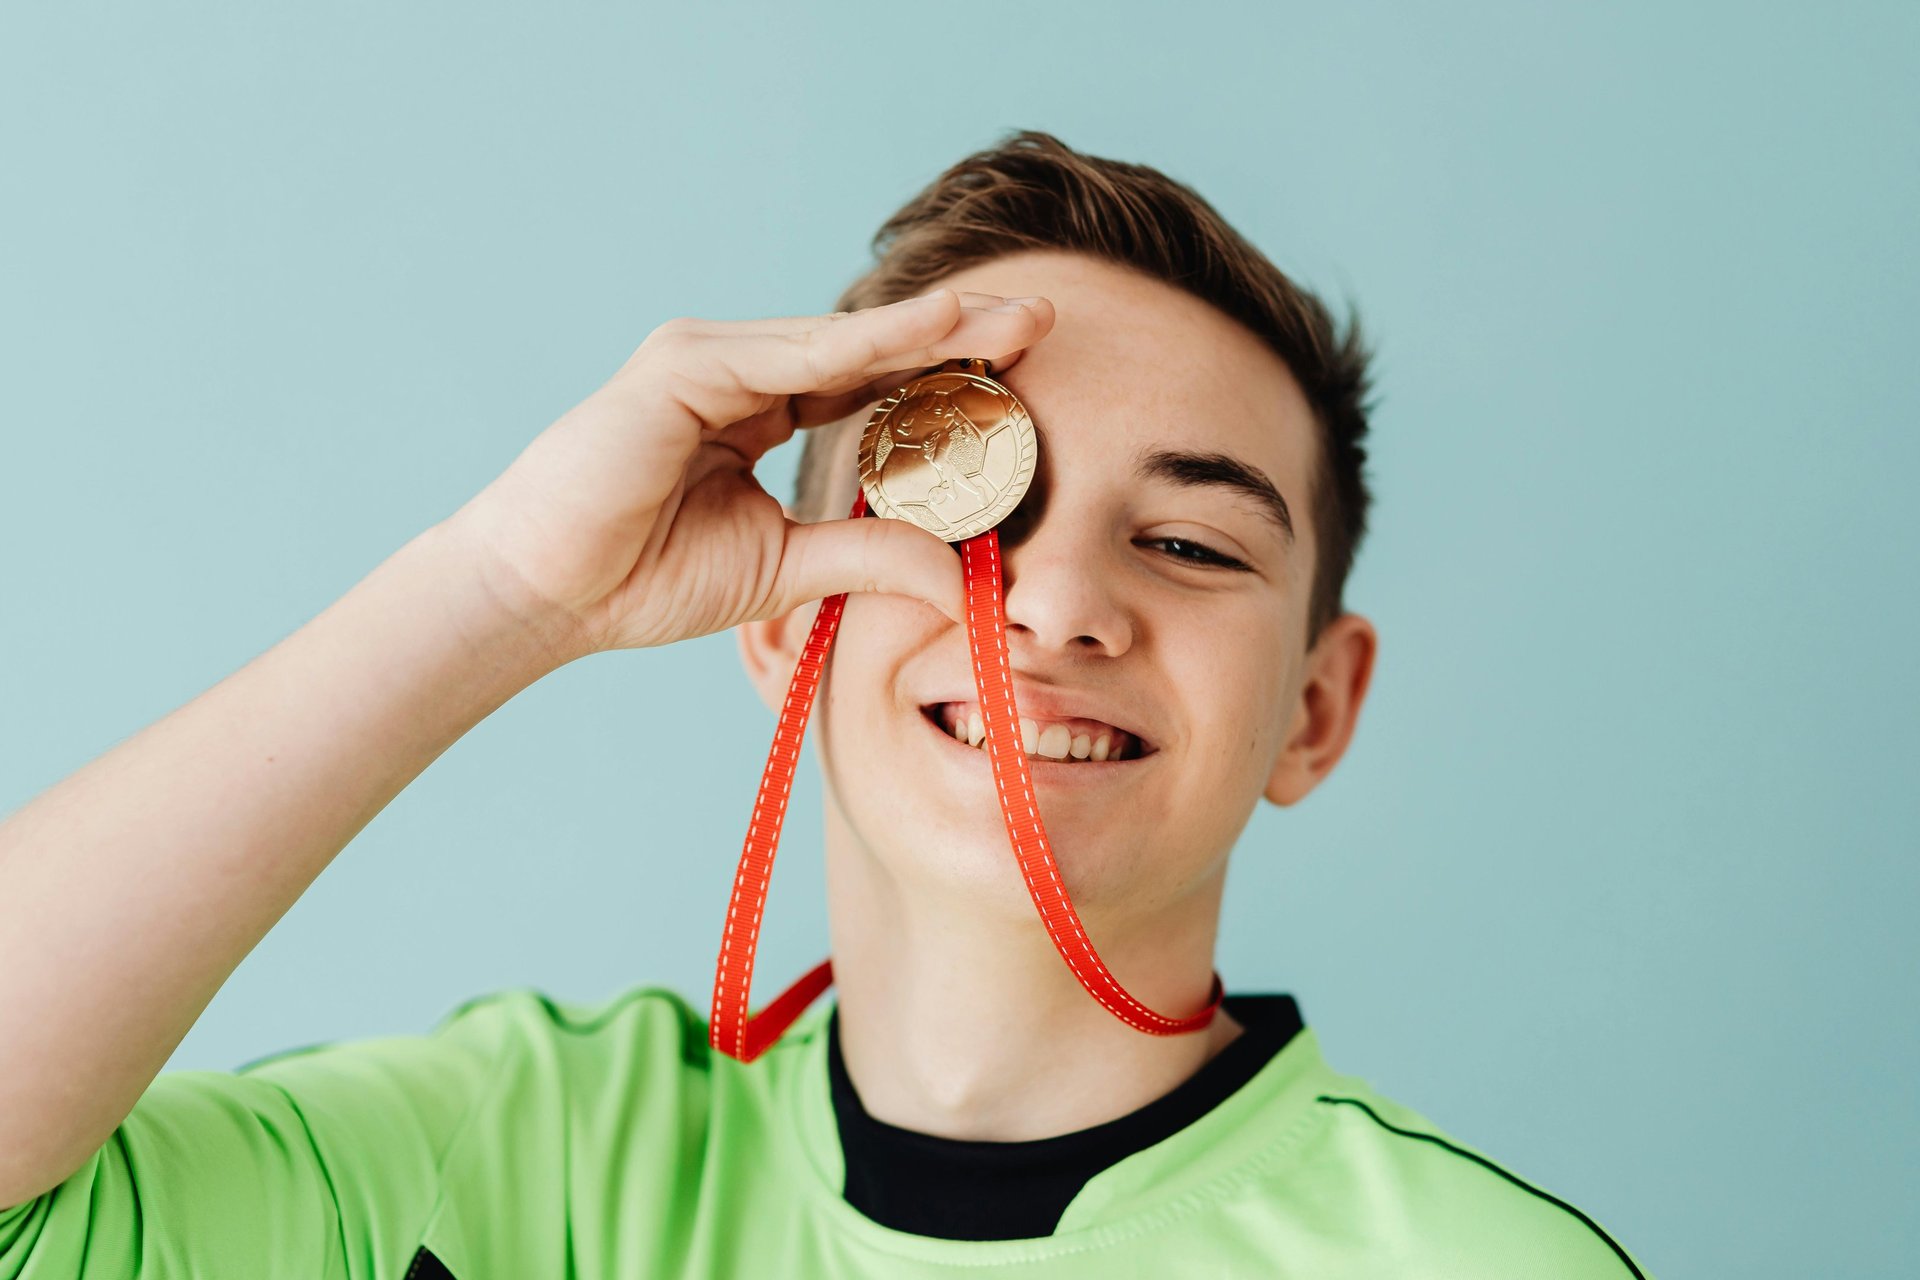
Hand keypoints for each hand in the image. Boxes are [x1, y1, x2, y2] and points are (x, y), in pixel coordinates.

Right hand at [446, 288, 1054, 656]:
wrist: (547, 594)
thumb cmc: (642, 577)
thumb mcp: (783, 567)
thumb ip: (869, 557)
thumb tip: (966, 581)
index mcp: (759, 409)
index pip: (870, 382)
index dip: (946, 373)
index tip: (1024, 370)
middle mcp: (739, 369)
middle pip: (869, 347)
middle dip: (958, 334)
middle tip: (1044, 318)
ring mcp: (709, 357)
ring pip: (840, 339)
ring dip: (930, 328)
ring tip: (1011, 319)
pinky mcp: (682, 365)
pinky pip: (792, 355)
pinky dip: (866, 342)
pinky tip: (934, 330)